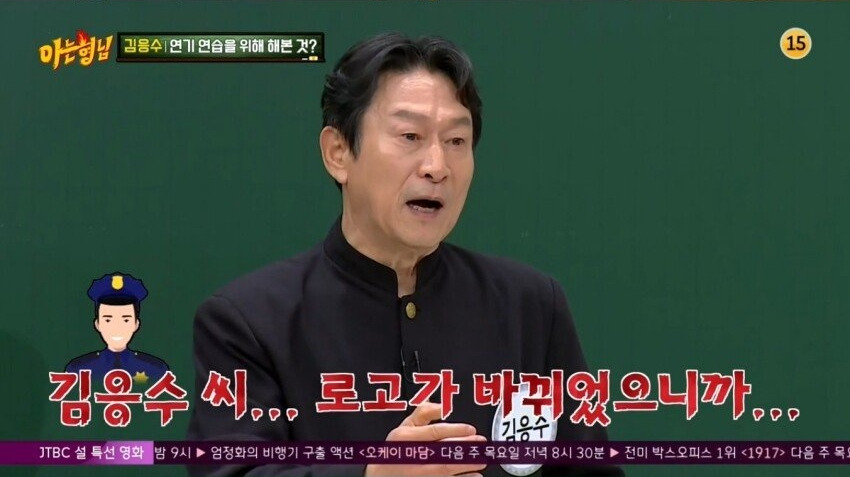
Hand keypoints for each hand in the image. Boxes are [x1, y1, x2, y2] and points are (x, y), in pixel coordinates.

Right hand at [364, 402, 486, 476]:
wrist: (383, 476)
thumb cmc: (396, 451)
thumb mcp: (404, 426)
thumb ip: (423, 413)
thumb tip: (441, 406)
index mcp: (406, 438)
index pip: (434, 432)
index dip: (455, 430)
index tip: (471, 429)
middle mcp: (413, 456)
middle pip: (443, 451)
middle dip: (465, 447)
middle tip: (480, 442)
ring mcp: (419, 473)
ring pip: (446, 469)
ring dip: (466, 465)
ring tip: (481, 459)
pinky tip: (474, 476)